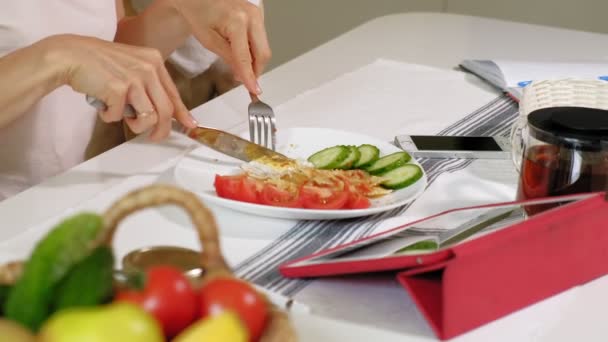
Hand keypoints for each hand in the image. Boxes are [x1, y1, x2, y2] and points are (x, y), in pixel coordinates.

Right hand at [43, 34, 197, 140]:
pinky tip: (102, 104)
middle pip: (166, 110)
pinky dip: (109, 116)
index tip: (190, 125)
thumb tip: (165, 114)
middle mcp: (148, 68)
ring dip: (134, 125)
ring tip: (120, 115)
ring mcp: (134, 78)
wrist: (69, 55)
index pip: (173, 93)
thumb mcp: (131, 68)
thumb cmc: (98, 64)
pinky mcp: (118, 88)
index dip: (182, 113)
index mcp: (154, 61)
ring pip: (148, 118)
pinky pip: (119, 117)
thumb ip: (149, 87)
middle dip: (161, 130)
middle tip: (153, 137)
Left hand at [172, 0, 270, 94]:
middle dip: (256, 69)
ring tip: (238, 62)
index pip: (246, 57)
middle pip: (263, 53)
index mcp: (237, 21)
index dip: (250, 76)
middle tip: (246, 80)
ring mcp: (257, 13)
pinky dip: (253, 48)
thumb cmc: (199, 11)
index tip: (254, 89)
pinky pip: (261, 38)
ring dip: (254, 59)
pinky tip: (241, 48)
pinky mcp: (259, 14)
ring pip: (264, 46)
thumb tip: (241, 74)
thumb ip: (228, 58)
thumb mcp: (209, 40)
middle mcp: (251, 15)